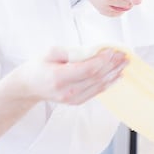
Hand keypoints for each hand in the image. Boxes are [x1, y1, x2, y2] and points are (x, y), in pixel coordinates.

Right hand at [12, 47, 127, 104]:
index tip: (113, 50)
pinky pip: (96, 92)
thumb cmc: (38, 66)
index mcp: (59, 77)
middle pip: (96, 77)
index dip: (103, 60)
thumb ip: (72, 52)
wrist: (29, 86)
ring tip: (124, 63)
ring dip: (114, 73)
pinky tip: (116, 75)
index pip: (88, 69)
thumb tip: (93, 51)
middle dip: (112, 65)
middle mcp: (68, 91)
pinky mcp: (77, 102)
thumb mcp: (50, 52)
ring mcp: (73, 99)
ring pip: (99, 86)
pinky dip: (108, 83)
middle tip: (124, 55)